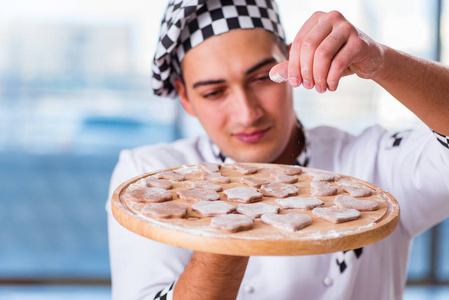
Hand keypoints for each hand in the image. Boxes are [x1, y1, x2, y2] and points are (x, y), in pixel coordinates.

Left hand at [270, 11, 385, 92]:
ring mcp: (347, 27)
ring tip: (320, 88)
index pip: (298, 43)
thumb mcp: (312, 62)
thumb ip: (292, 67)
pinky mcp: (359, 41)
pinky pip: (339, 62)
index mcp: (316, 19)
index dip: (293, 66)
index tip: (295, 83)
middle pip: (309, 47)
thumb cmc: (337, 58)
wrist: (370, 59)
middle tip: (308, 87)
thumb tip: (272, 75)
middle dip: (305, 71)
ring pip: (323, 54)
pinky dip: (332, 79)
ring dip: (318, 76)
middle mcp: (331, 18)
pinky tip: (332, 87)